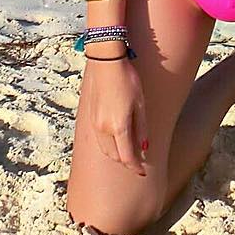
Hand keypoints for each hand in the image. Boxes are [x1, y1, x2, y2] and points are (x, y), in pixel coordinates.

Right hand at [87, 57, 148, 175]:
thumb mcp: (140, 103)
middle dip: (126, 162)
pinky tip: (116, 140)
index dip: (135, 166)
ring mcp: (95, 124)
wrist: (106, 63)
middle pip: (115, 156)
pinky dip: (108, 145)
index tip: (142, 171)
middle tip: (137, 162)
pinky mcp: (90, 117)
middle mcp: (104, 129)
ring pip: (105, 149)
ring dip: (116, 155)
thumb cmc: (127, 80)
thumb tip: (144, 147)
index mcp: (118, 127)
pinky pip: (99, 139)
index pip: (127, 156)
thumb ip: (141, 127)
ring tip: (128, 152)